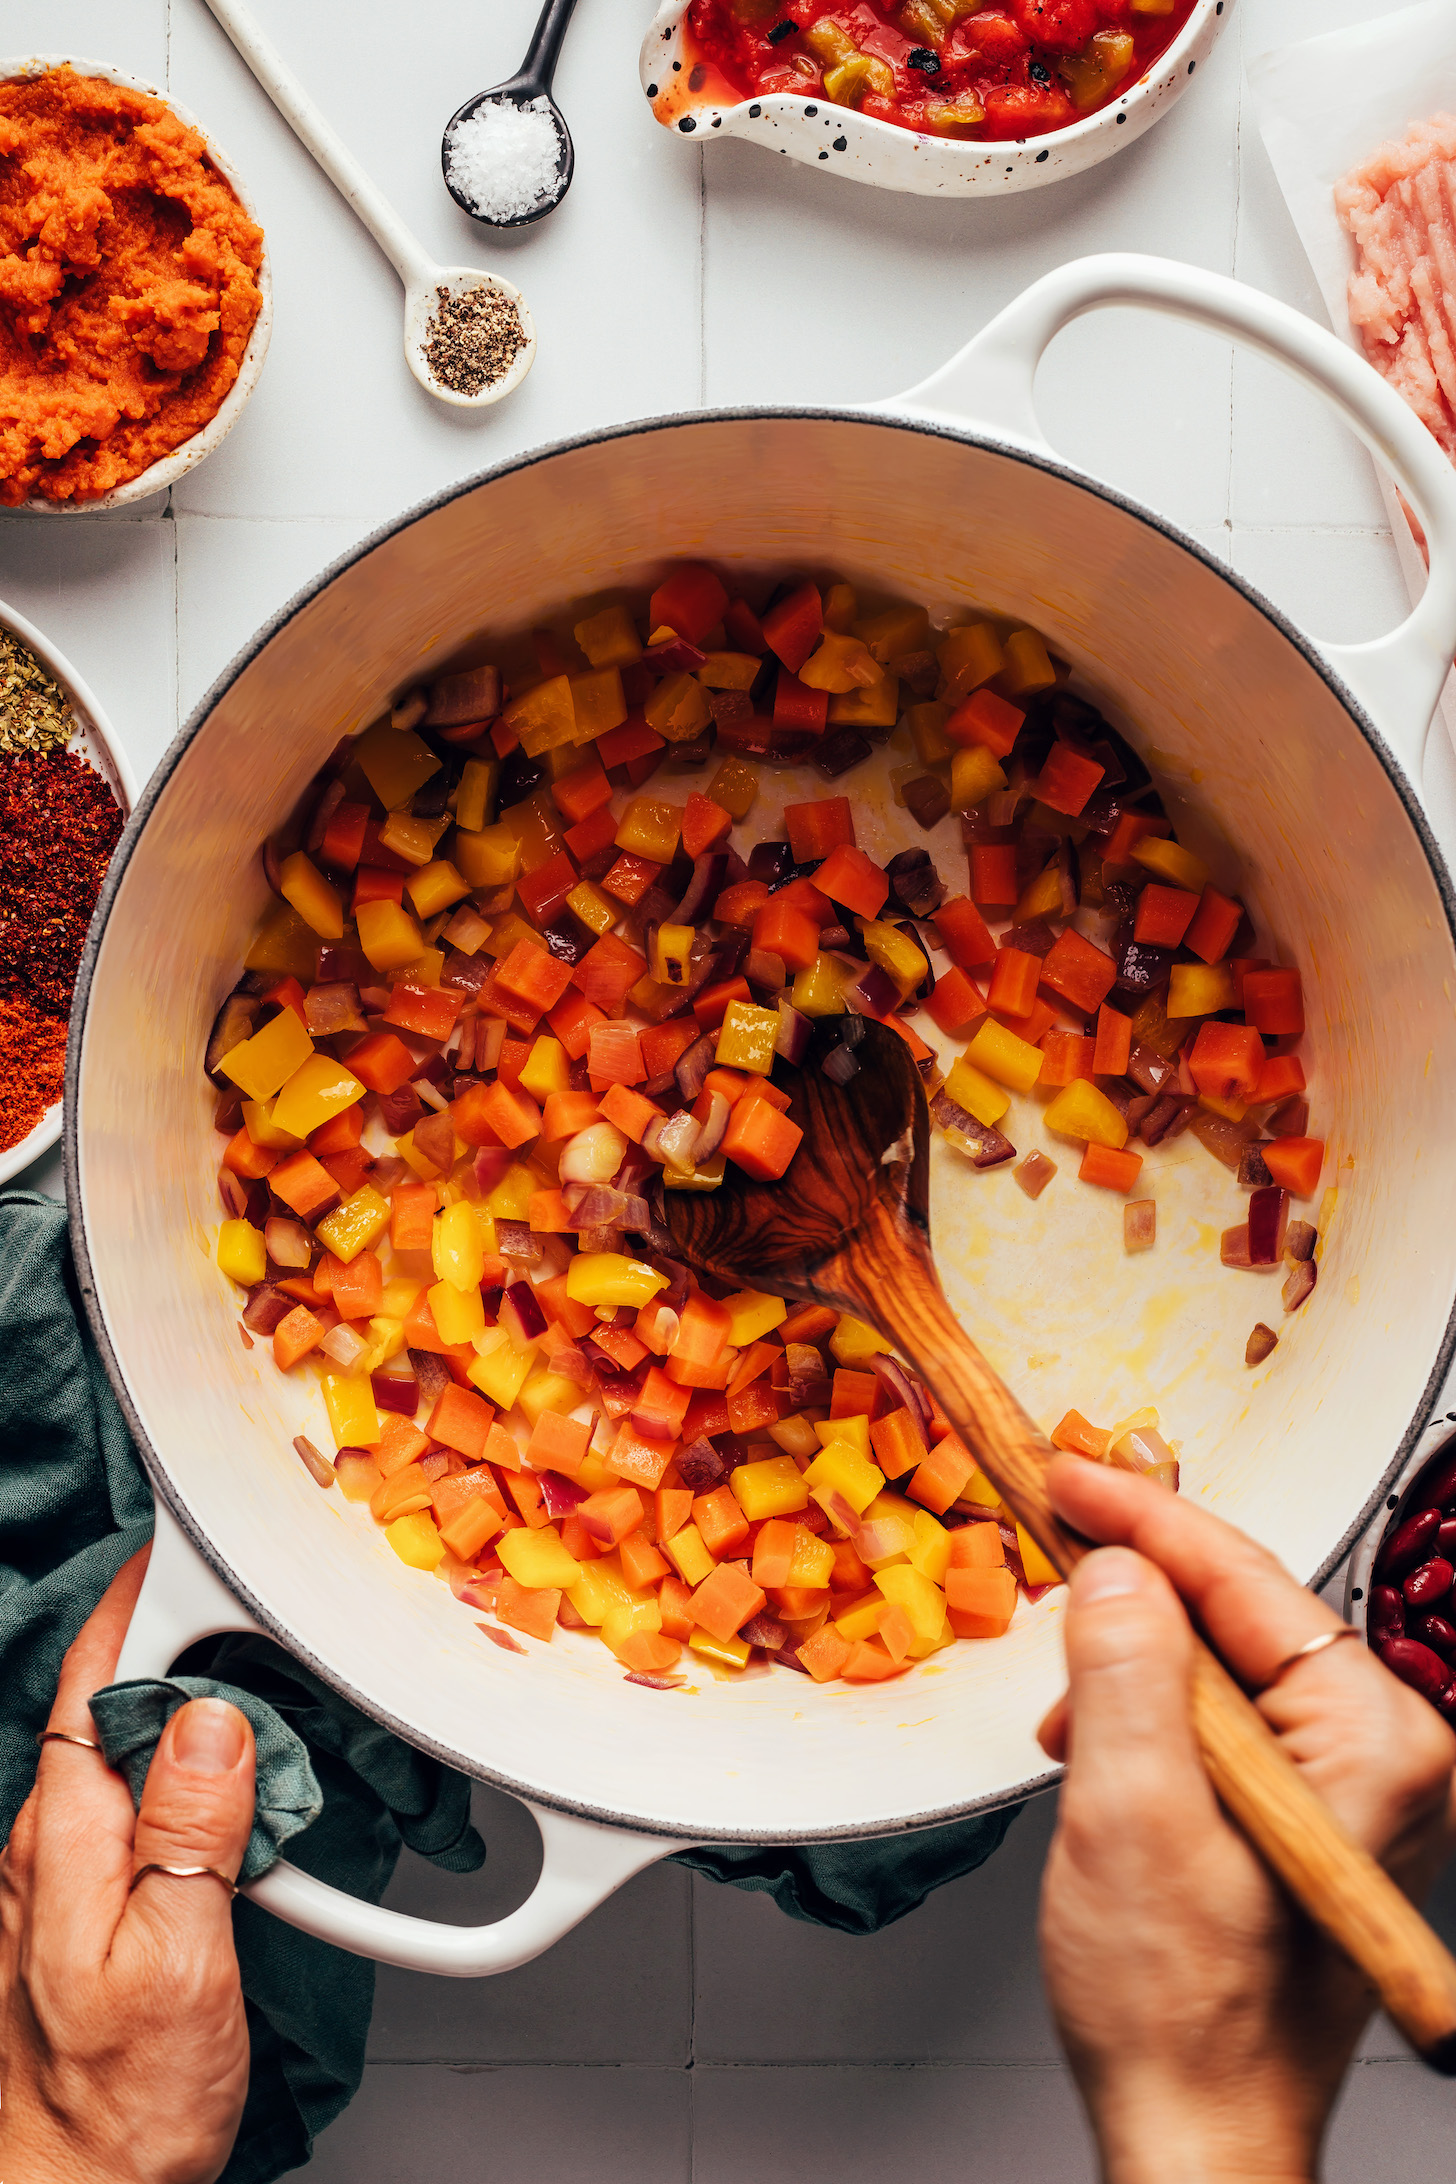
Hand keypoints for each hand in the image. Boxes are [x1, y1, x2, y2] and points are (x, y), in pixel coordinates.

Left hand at [0, 1549, 256, 2183]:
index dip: (143, 1602)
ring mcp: (65, 1876)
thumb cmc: (116, 2104)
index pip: (97, 1679)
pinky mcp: (88, 1907)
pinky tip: (240, 1789)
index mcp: (67, 1836)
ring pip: (130, 1751)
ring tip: (262, 1681)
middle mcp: (52, 1844)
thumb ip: (192, 1830)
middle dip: (181, 1639)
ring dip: (191, 1705)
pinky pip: (137, 1806)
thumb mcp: (178, 1959)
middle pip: (115, 1701)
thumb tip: (211, 1720)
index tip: (188, 1543)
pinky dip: (191, 1772)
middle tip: (257, 1601)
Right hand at [1036, 1456, 1455, 2183]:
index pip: (1248, 1579)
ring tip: (1066, 1707)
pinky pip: (1216, 1720)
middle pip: (1237, 1613)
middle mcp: (1378, 1754)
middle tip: (1050, 1538)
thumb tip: (1116, 1569)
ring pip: (1217, 1664)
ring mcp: (1344, 1788)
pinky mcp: (1300, 1815)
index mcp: (1372, 1739)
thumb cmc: (1185, 2013)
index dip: (1143, 1517)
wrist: (1196, 2134)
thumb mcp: (1133, 1816)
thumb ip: (1125, 1671)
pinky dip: (1143, 1716)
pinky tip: (1095, 1747)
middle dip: (1133, 1589)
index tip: (1067, 1475)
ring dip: (1128, 1665)